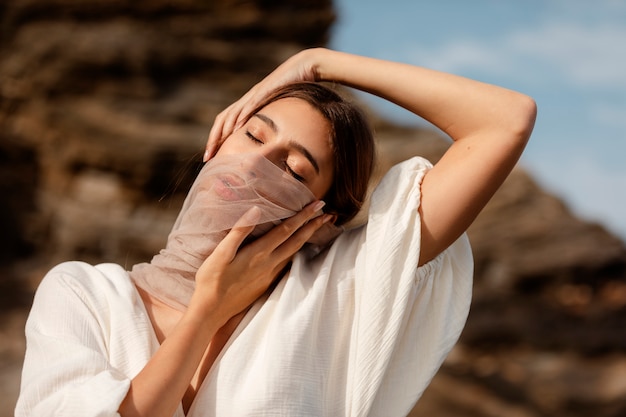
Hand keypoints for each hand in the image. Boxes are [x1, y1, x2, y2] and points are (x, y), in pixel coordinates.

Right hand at [191, 200, 330, 321]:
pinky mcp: (265, 284)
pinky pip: (286, 264)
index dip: (304, 216)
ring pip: (294, 253)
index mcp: (260, 253)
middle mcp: (269, 264)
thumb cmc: (211, 280)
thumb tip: (257, 209)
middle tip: (329, 213)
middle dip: (314, 226)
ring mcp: (269, 276)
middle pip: (297, 241)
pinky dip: (296, 252)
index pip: (287, 230)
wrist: (211, 312)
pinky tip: (295, 250)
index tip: (318, 204)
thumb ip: (240, 230)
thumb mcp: (221, 253)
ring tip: (318, 228)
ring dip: (307, 239)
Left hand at [204, 48, 323, 160]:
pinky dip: (242, 116)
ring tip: (215, 146)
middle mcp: (248, 98)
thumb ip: (274, 122)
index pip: (227, 122)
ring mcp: (255, 94)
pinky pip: (250, 105)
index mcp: (249, 103)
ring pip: (232, 113)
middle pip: (223, 119)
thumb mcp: (281, 109)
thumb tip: (273, 142)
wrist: (305, 66)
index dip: (217, 138)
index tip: (212, 156)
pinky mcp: (266, 90)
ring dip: (222, 131)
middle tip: (207, 156)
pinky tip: (236, 128)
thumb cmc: (296, 87)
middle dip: (213, 138)